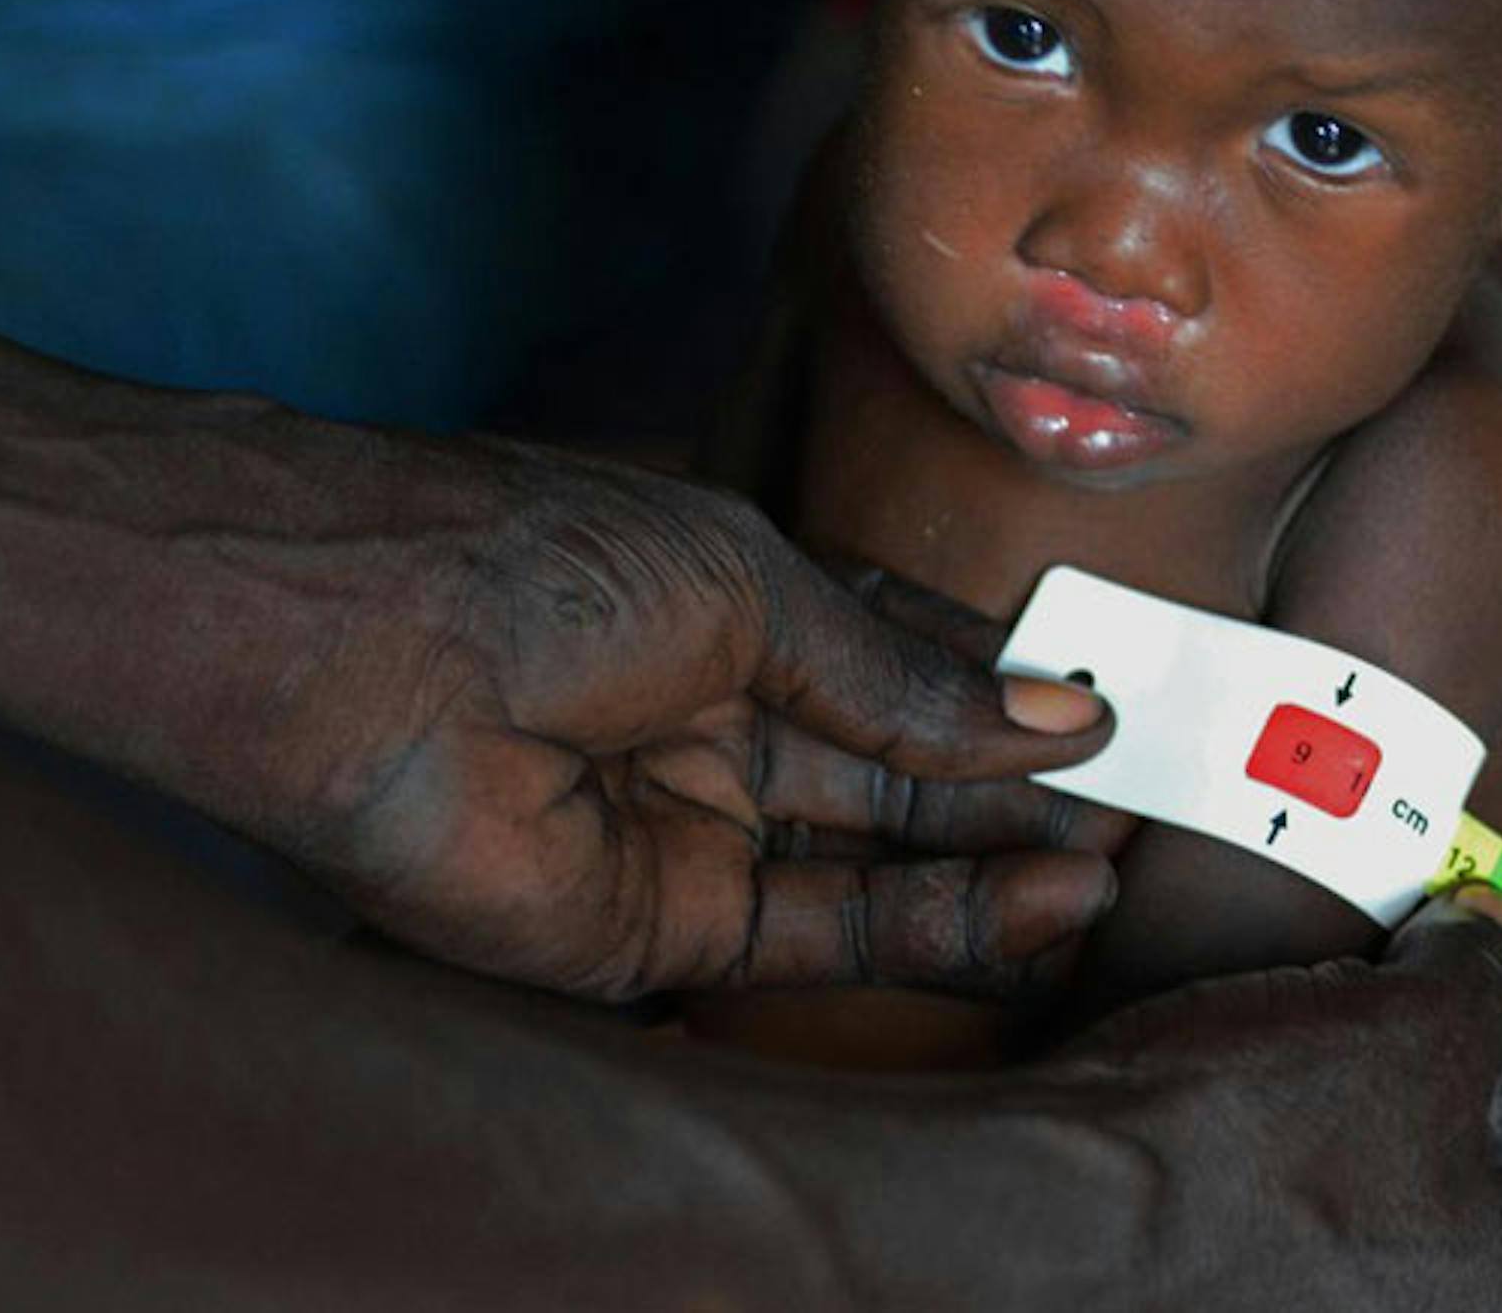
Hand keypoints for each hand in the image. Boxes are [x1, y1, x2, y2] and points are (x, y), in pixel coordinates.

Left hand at [262, 440, 1130, 999]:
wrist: (359, 650)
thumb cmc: (538, 563)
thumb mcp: (756, 587)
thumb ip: (904, 683)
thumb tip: (1051, 715)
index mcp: (739, 609)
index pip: (904, 660)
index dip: (1006, 689)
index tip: (1109, 707)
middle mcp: (723, 721)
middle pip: (902, 773)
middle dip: (1019, 790)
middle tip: (1142, 803)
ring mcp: (695, 827)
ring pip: (879, 866)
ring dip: (997, 869)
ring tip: (1108, 866)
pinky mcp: (662, 929)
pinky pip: (823, 938)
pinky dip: (938, 927)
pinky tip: (1036, 898)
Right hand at [1042, 889, 1501, 1310]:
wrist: (1030, 1218)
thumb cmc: (1242, 1142)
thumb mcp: (1416, 1022)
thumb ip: (1495, 978)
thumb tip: (1499, 944)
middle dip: (1495, 1057)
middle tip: (1437, 962)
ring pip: (1429, 1196)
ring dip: (1411, 1082)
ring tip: (1349, 995)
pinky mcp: (1258, 1304)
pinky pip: (1338, 1216)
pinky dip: (1336, 1128)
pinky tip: (1277, 1050)